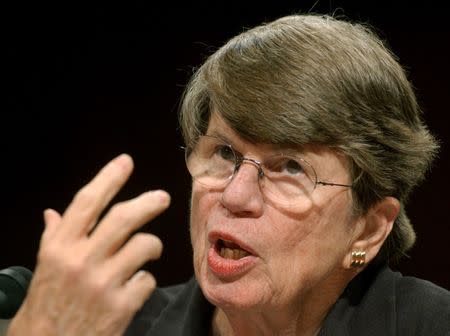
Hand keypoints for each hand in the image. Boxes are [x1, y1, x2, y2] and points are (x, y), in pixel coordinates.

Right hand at [7, 154, 169, 335]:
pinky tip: (135, 286)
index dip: (108, 178)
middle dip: (148, 203)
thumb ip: (55, 236)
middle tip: (163, 198)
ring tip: (149, 251)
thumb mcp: (45, 266)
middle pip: (123, 219)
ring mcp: (102, 284)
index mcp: (59, 247)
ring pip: (144, 246)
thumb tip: (52, 212)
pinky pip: (148, 280)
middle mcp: (80, 261)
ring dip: (152, 246)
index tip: (125, 161)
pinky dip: (145, 280)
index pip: (87, 202)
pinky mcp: (120, 307)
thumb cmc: (48, 302)